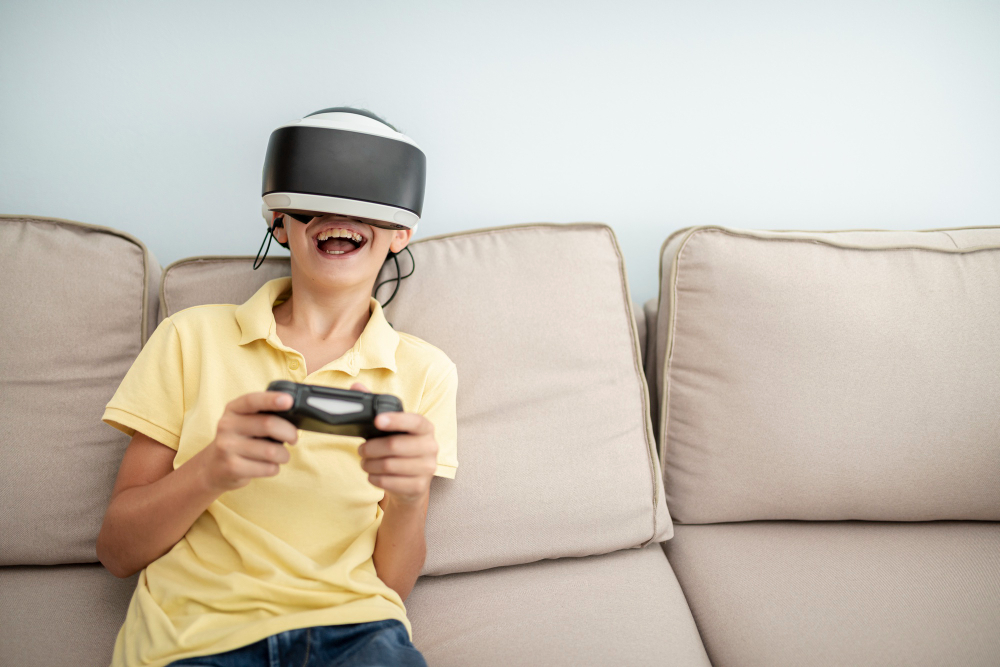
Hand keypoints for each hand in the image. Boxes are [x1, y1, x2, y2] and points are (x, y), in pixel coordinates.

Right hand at [195, 391, 298, 492]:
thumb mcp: (245, 422)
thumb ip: (264, 415)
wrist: (213, 467)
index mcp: (233, 409)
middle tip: (293, 438)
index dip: (271, 399)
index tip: (289, 400)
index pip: (252, 400)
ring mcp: (227, 447)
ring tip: (280, 455)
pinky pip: (267, 468)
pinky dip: (274, 468)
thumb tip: (295, 416)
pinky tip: (267, 466)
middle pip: (268, 425)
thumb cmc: (240, 440)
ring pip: (272, 451)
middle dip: (290, 433)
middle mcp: (227, 426)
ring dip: (284, 455)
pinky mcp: (232, 467)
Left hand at [351, 382, 437, 504]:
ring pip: (388, 466)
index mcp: (425, 428)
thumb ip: (375, 407)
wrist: (413, 482)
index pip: (414, 421)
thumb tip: (356, 386)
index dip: (396, 420)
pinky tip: (373, 474)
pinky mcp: (419, 487)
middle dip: (370, 448)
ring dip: (369, 464)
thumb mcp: (392, 429)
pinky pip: (388, 482)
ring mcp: (427, 468)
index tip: (378, 420)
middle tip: (361, 450)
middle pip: (395, 446)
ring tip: (365, 462)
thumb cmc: (400, 449)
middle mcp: (431, 447)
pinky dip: (374, 478)